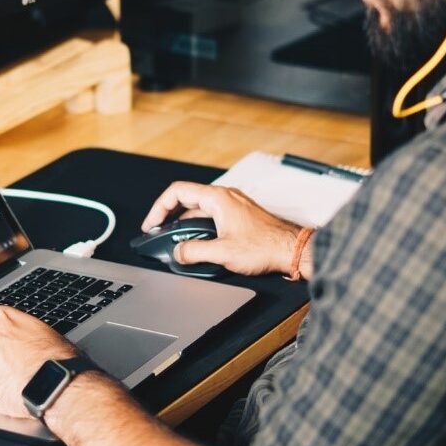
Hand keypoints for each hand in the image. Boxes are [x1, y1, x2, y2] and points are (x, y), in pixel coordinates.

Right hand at [142, 182, 301, 275]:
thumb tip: (178, 252)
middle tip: (157, 230)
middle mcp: (225, 196)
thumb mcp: (223, 252)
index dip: (159, 208)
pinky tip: (197, 241)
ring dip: (184, 223)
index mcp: (217, 198)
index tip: (152, 224)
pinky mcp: (238, 215)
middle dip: (169, 215)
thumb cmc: (266, 246)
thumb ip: (194, 252)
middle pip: (186, 198)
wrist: (293, 250)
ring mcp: (232, 205)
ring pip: (199, 208)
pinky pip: (210, 215)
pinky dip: (198, 226)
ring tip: (175, 239)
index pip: (177, 192)